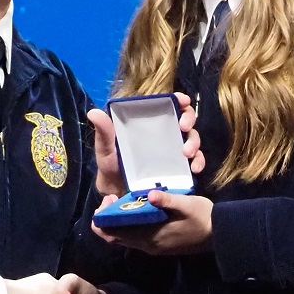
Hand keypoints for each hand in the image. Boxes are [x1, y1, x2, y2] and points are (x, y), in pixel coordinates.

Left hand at [89, 91, 204, 196]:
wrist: (119, 194)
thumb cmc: (112, 168)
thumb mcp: (106, 150)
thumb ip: (103, 133)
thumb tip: (94, 112)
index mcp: (148, 123)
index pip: (166, 104)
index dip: (178, 99)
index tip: (182, 100)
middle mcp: (163, 132)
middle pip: (184, 117)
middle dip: (189, 118)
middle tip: (184, 127)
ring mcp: (174, 148)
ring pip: (192, 137)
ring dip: (194, 142)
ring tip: (187, 153)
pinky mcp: (181, 165)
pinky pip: (196, 160)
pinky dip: (199, 162)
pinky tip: (195, 169)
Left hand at [91, 190, 213, 254]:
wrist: (220, 235)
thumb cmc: (203, 218)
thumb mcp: (187, 204)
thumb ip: (168, 200)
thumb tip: (151, 194)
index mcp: (150, 236)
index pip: (113, 234)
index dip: (103, 219)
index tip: (110, 199)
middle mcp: (147, 245)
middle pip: (114, 237)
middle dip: (107, 219)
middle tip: (113, 198)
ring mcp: (152, 247)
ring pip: (123, 238)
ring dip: (117, 222)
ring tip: (122, 201)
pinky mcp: (158, 245)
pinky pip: (134, 238)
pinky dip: (128, 226)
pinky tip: (136, 210)